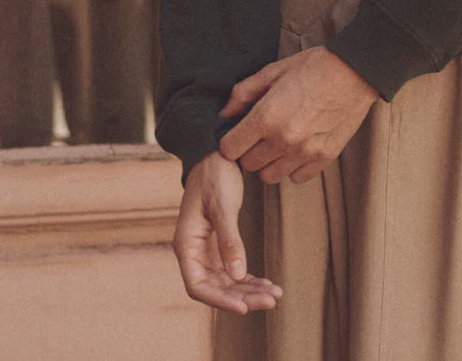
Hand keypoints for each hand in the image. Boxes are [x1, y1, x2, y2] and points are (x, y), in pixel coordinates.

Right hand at [172, 148, 283, 312]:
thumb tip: (238, 275)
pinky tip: (267, 282)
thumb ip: (229, 240)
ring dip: (249, 290)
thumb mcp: (223, 205)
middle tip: (271, 300)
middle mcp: (193, 252)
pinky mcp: (218, 244)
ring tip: (275, 294)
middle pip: (215, 287)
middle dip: (242, 297)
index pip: (197, 285)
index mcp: (186, 244)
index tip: (244, 307)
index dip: (219, 300)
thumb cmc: (214, 175)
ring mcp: (205, 250)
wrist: (215, 153)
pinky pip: (232, 270)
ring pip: (226, 281)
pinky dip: (249, 278)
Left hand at [218, 46, 379, 184]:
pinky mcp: (323, 159)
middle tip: (259, 135)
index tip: (238, 134)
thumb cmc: (313, 67)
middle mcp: (283, 139)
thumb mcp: (273, 71)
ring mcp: (304, 152)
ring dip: (269, 161)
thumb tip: (225, 114)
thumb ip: (243, 93)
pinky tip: (297, 147)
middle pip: (248, 165)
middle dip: (249, 151)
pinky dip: (292, 167)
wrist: (354, 72)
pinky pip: (295, 178)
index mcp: (266, 116)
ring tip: (279, 141)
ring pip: (269, 176)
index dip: (230, 140)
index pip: (229, 149)